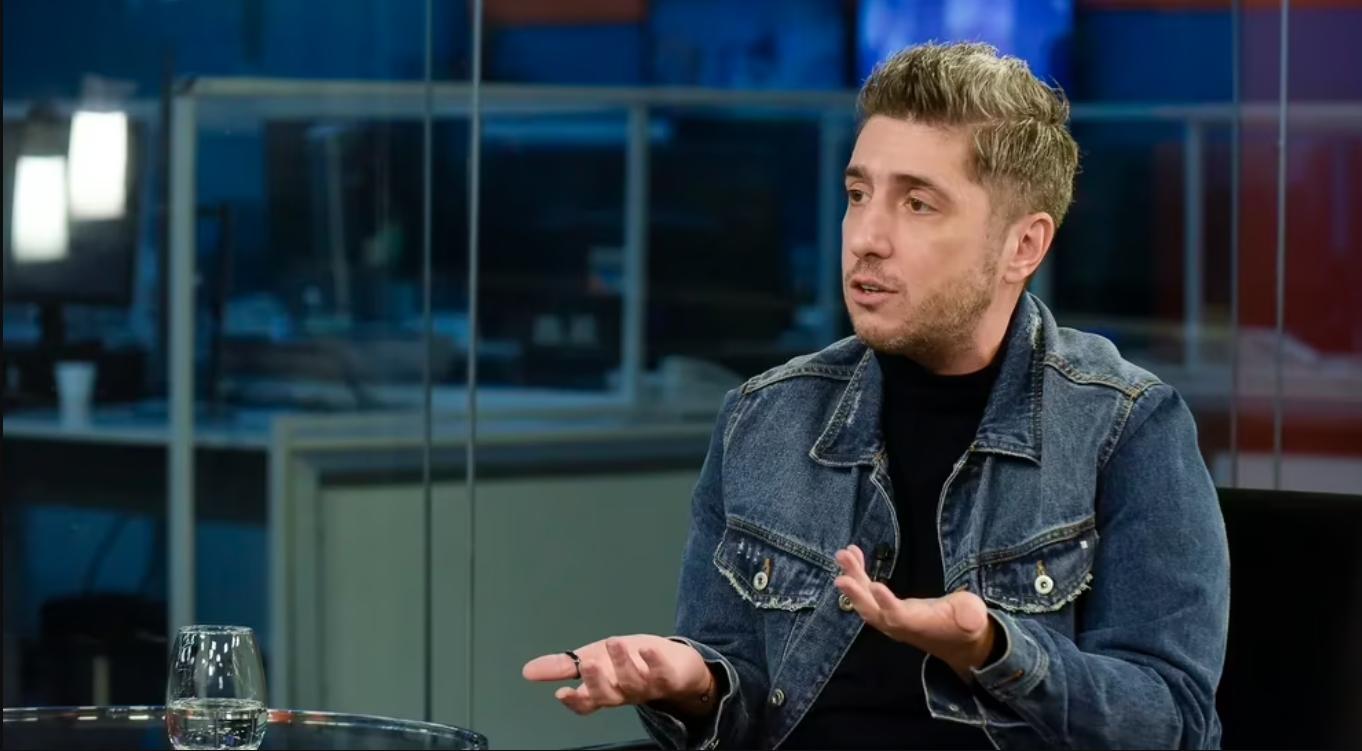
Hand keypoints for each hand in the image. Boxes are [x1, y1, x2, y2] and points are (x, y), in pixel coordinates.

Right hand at [522, 634, 715, 715]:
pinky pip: (662, 673)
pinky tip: (647, 649)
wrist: (675, 665)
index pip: (585, 703)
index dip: (574, 701)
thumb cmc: (630, 664)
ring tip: (614, 643)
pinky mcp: (669, 677)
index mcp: (603, 690)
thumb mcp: (593, 660)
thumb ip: (562, 667)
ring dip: (622, 663)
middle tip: (588, 664)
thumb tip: (526, 671)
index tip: (560, 693)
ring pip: (632, 682)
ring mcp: (647, 687)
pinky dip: (654, 661)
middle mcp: (623, 692)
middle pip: (607, 696)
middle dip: (596, 682)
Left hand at [834, 545, 995, 681]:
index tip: (874, 586)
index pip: (900, 617)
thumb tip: (972, 617)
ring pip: (866, 601)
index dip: (887, 604)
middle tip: (841, 577)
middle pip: (873, 612)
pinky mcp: (886, 608)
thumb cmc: (966, 625)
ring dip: (853, 578)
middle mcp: (900, 624)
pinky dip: (858, 575)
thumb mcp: (974, 617)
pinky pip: (867, 593)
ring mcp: (890, 617)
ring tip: (843, 555)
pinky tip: (852, 555)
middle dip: (857, 595)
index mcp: (921, 625)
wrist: (958, 641)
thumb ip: (970, 616)